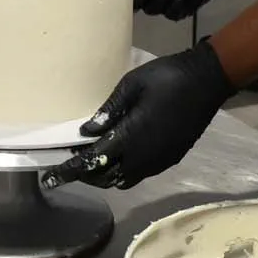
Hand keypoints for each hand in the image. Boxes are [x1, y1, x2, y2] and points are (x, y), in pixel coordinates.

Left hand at [42, 40, 235, 189]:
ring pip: (124, 180)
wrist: (208, 81)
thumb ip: (109, 110)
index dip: (69, 172)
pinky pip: (139, 174)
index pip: (92, 161)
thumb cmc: (168, 76)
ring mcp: (159, 161)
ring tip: (92, 161)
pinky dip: (123, 171)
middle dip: (85, 175)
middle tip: (69, 164)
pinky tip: (119, 155)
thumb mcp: (132, 84)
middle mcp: (144, 156)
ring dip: (104, 175)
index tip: (49, 179)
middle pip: (106, 177)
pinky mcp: (170, 159)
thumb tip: (86, 131)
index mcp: (132, 137)